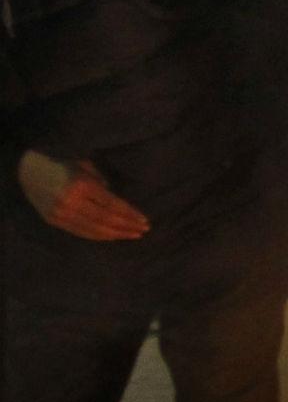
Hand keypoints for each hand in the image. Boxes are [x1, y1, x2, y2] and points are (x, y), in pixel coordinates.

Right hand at [16, 151, 149, 240]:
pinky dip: (99, 236)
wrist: (27, 171)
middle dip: (127, 226)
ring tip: (132, 235)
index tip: (145, 220)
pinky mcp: (54, 221)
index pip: (112, 204)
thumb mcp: (86, 167)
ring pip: (94, 230)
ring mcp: (61, 213)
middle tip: (143, 230)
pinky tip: (113, 236)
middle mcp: (71, 201)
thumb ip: (103, 185)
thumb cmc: (63, 165)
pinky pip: (81, 233)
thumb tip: (119, 205)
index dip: (130, 214)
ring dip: (116, 234)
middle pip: (106, 219)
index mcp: (81, 184)